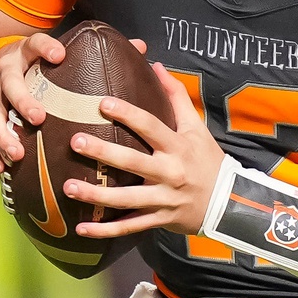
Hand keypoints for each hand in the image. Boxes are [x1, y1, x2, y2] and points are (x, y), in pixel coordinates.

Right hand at [0, 36, 148, 172]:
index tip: (60, 55)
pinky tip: (2, 167)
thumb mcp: (59, 49)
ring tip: (18, 153)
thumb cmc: (40, 60)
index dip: (46, 48)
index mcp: (28, 51)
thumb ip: (98, 51)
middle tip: (39, 118)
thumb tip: (141, 46)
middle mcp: (7, 70)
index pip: (36, 43)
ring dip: (4, 134)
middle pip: (10, 83)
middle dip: (23, 100)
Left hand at [66, 63, 224, 236]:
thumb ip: (176, 96)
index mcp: (178, 147)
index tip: (102, 103)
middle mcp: (170, 172)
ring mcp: (164, 199)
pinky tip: (80, 229)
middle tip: (75, 141)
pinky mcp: (160, 219)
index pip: (151, 127)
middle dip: (103, 152)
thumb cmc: (208, 159)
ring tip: (68, 187)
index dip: (128, 114)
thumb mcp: (196, 127)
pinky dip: (105, 231)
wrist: (229, 202)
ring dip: (96, 194)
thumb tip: (156, 66)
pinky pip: (129, 227)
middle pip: (133, 162)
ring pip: (126, 199)